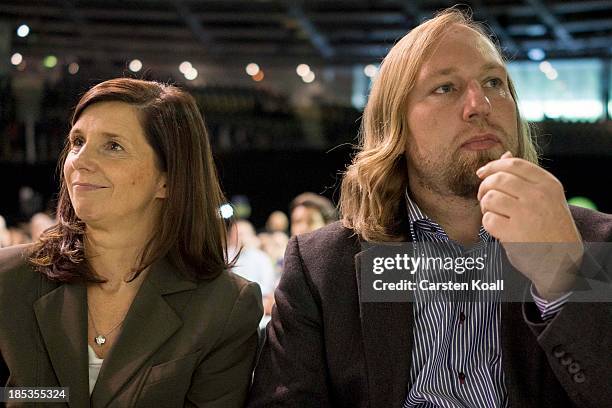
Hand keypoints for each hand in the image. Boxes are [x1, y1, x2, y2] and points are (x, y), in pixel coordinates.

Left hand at [476, 151, 583, 299]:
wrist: (563, 260)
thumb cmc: (551, 227)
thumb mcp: (547, 197)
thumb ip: (525, 177)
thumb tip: (505, 156)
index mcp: (548, 184)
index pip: (514, 164)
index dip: (493, 165)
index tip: (483, 172)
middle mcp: (538, 196)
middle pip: (497, 179)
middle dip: (484, 187)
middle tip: (484, 197)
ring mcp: (526, 214)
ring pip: (490, 198)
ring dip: (486, 206)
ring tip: (494, 214)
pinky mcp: (513, 232)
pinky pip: (487, 219)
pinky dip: (488, 224)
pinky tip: (498, 228)